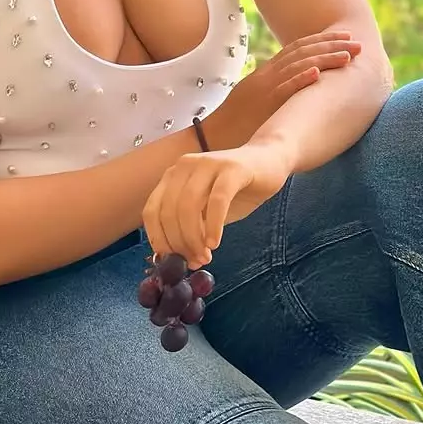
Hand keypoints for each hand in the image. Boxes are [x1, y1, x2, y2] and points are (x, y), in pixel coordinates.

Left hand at [142, 141, 291, 268]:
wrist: (270, 161)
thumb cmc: (237, 189)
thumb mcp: (207, 211)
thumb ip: (191, 228)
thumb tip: (178, 258)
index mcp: (173, 176)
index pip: (152, 210)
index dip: (159, 239)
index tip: (171, 260)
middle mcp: (185, 166)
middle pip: (169, 211)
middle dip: (179, 243)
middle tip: (195, 262)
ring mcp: (208, 164)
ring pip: (188, 206)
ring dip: (194, 238)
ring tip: (205, 256)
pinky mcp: (232, 168)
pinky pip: (216, 201)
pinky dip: (213, 225)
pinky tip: (215, 243)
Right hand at [205, 29, 360, 149]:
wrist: (213, 136)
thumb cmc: (238, 124)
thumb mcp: (259, 101)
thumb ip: (278, 92)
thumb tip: (301, 90)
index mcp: (268, 72)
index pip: (297, 48)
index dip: (322, 40)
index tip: (344, 38)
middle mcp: (268, 75)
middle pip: (302, 51)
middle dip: (331, 45)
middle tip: (357, 44)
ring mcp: (265, 88)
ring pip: (298, 66)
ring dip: (324, 59)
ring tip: (347, 56)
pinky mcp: (262, 104)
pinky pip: (283, 89)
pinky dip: (301, 79)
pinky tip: (318, 74)